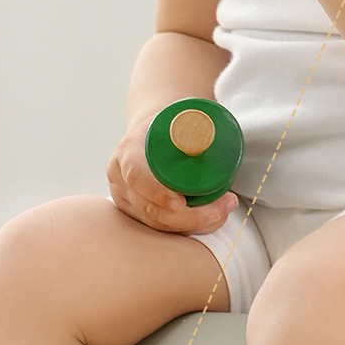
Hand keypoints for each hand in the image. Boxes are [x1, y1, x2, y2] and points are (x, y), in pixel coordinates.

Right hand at [106, 117, 238, 234]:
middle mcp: (120, 180)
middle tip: (221, 209)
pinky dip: (188, 228)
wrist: (152, 134)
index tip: (181, 203)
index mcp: (127, 153)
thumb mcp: (178, 117)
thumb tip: (210, 133)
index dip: (157, 192)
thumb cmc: (169, 125)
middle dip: (189, 216)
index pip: (136, 176)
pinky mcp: (137, 214)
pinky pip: (162, 228)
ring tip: (223, 211)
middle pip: (151, 209)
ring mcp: (126, 200)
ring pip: (158, 223)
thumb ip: (192, 124)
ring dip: (194, 224)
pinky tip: (211, 220)